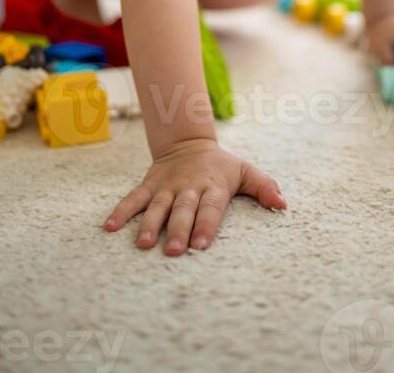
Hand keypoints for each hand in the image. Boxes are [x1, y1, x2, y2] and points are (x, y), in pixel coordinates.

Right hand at [102, 138, 286, 254]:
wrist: (187, 143)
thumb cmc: (220, 166)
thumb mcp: (244, 171)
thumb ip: (263, 186)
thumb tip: (283, 204)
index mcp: (212, 186)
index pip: (210, 207)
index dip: (206, 224)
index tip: (201, 244)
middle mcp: (188, 187)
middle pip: (183, 209)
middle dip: (178, 229)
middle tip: (174, 250)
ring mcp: (166, 187)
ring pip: (157, 206)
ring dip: (150, 225)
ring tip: (142, 244)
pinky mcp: (149, 186)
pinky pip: (133, 199)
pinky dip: (122, 211)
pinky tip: (110, 228)